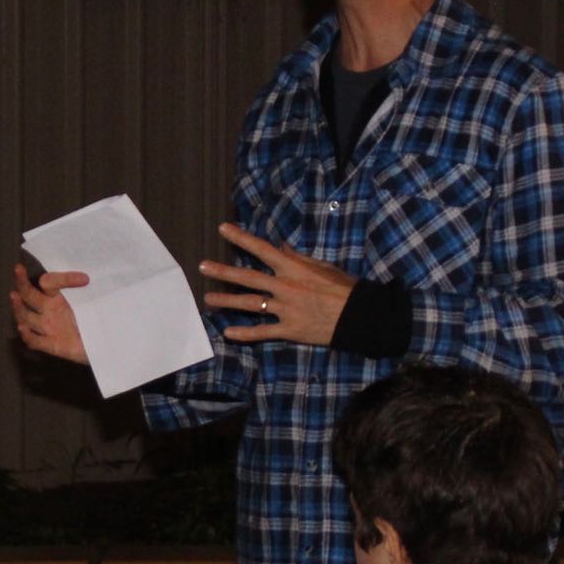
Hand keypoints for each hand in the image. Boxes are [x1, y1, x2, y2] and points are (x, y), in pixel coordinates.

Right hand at [9, 263, 90, 363]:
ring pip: (27, 317)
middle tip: (18, 269)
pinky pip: (35, 341)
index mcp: (57, 297)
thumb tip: (87, 278)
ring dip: (19, 307)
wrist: (101, 343)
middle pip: (30, 296)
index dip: (64, 278)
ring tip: (14, 296)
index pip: (50, 283)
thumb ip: (90, 290)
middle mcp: (49, 310)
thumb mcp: (94, 300)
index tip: (85, 280)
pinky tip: (22, 328)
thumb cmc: (95, 319)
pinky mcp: (51, 345)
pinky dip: (27, 335)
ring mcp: (48, 328)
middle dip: (22, 282)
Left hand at [200, 223, 356, 346]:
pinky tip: (228, 333)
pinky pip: (263, 332)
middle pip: (248, 277)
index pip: (261, 249)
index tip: (223, 229)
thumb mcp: (322, 267)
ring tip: (209, 299)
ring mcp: (285, 309)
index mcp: (293, 268)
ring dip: (227, 301)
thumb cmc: (344, 288)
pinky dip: (245, 333)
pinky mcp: (289, 329)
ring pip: (250, 304)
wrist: (360, 316)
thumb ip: (298, 259)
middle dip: (223, 272)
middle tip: (203, 267)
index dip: (241, 238)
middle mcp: (285, 286)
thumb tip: (282, 248)